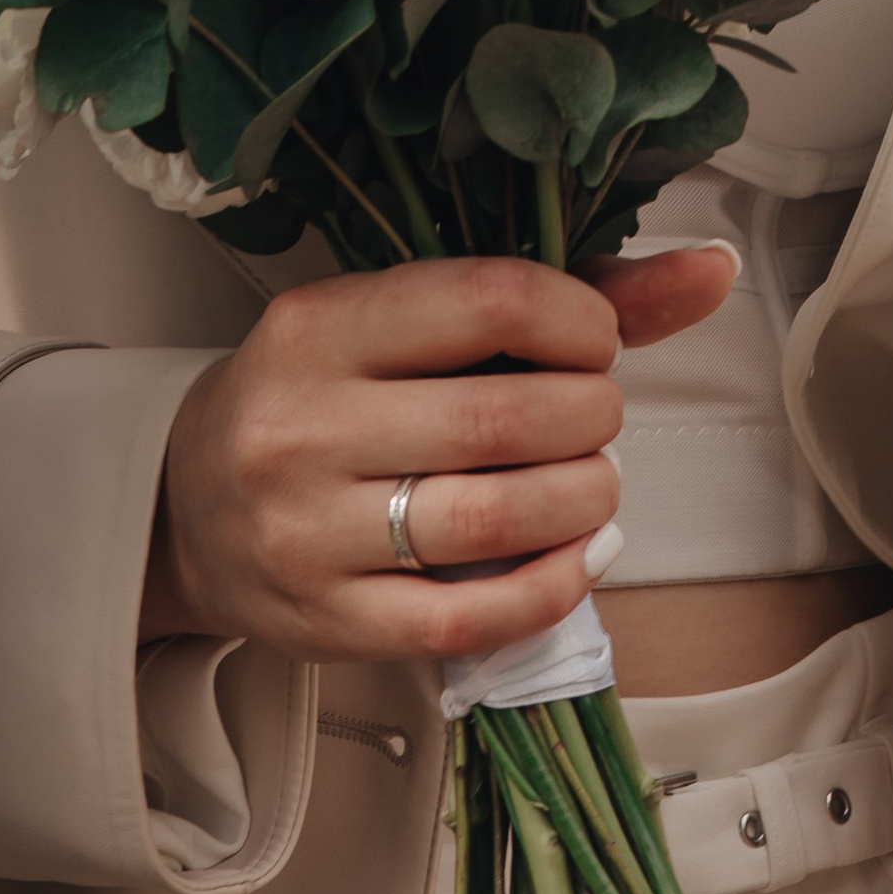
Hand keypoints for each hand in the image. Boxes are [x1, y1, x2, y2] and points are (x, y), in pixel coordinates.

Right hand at [140, 246, 730, 664]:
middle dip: (593, 417)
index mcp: (320, 324)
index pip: (489, 300)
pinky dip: (552, 589)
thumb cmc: (321, 395)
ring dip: (584, 501)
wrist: (182, 507)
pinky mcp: (325, 623)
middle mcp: (301, 424)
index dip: (580, 320)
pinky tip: (577, 558)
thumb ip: (551, 296)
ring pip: (496, 520)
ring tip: (592, 484)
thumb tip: (710, 269)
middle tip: (598, 418)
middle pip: (506, 420)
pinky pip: (469, 618)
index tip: (596, 339)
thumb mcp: (402, 322)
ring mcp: (306, 533)